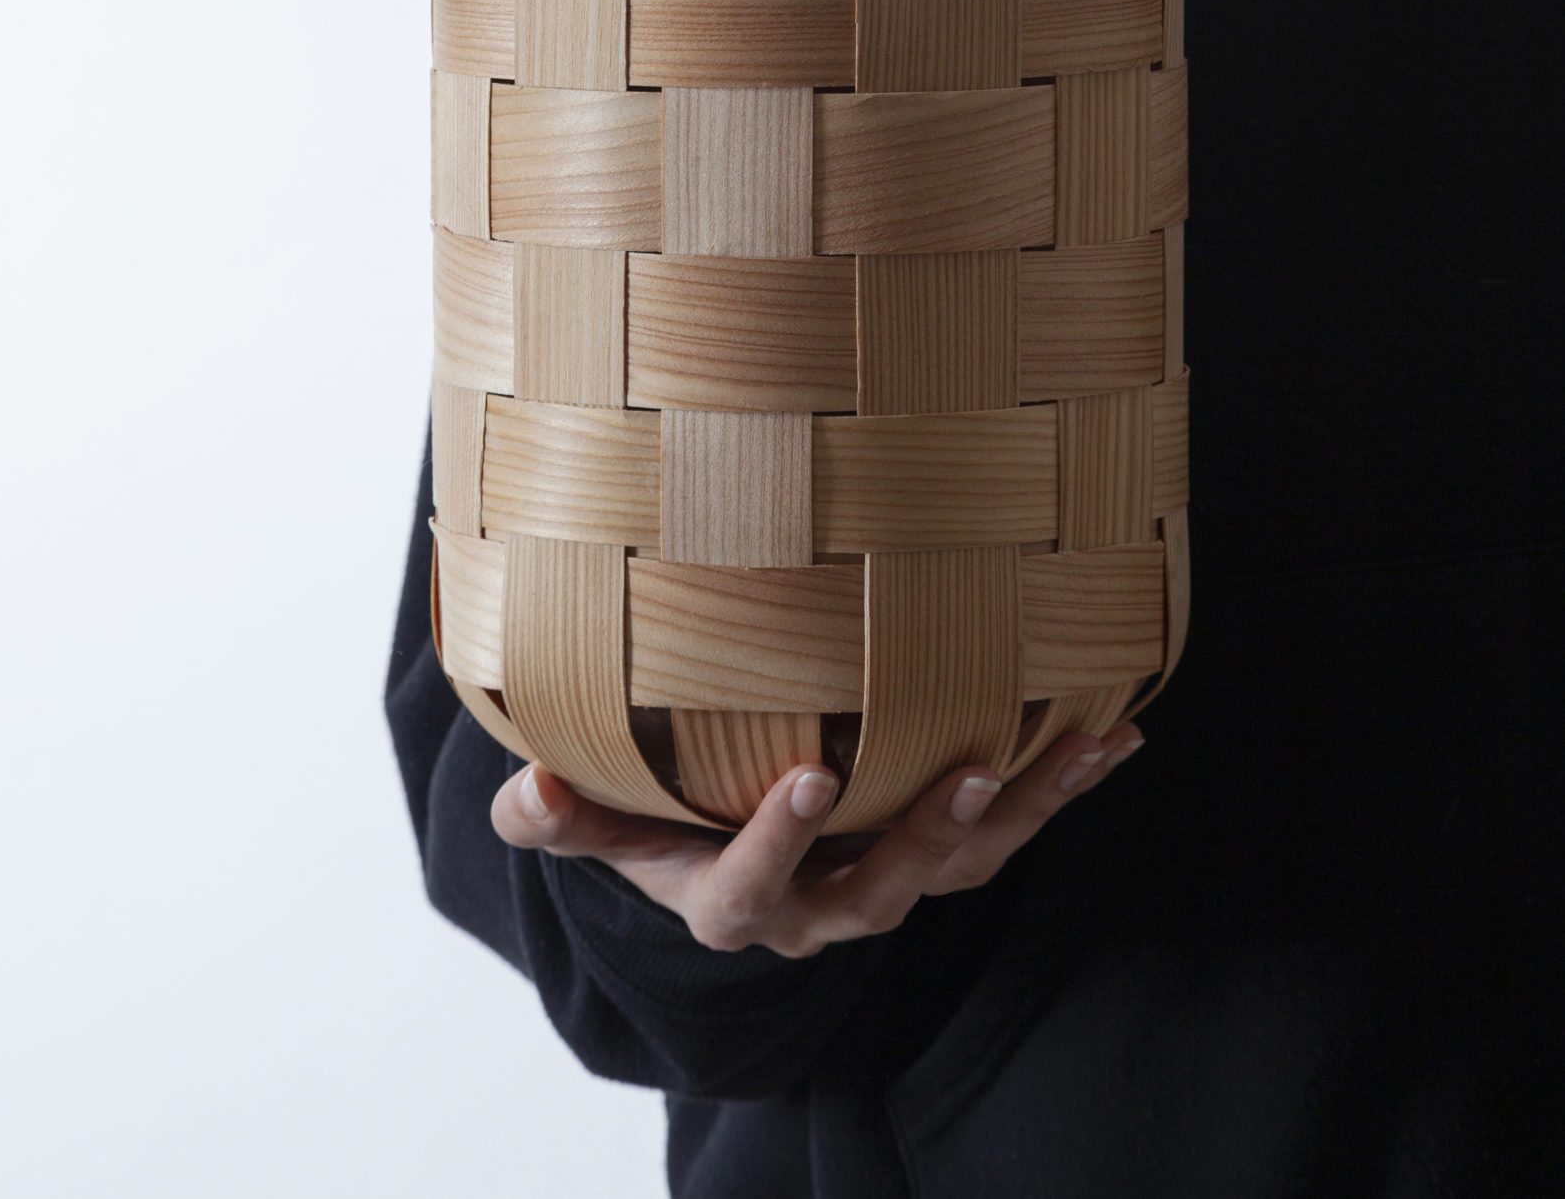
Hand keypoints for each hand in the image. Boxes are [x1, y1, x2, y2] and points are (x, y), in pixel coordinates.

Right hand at [490, 723, 1142, 958]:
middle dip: (931, 834)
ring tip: (1081, 750)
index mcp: (735, 905)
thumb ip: (557, 814)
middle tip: (969, 770)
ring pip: (965, 865)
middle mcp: (822, 908)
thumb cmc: (650, 823)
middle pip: (885, 889)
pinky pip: (1006, 832)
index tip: (809, 776)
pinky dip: (1058, 787)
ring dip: (1025, 808)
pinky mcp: (936, 852)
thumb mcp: (595, 825)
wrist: (715, 860)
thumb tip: (530, 784)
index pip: (752, 887)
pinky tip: (1116, 738)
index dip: (779, 840)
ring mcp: (887, 883)